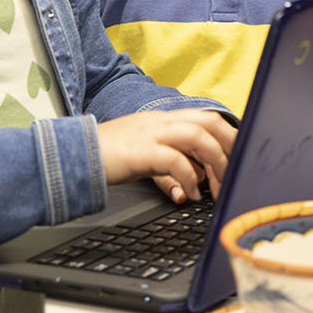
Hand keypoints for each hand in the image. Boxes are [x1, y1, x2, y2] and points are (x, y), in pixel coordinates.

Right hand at [96, 109, 235, 202]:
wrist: (72, 156)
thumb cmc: (109, 158)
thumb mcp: (147, 156)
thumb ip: (173, 162)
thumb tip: (197, 181)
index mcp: (164, 119)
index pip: (207, 117)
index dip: (229, 135)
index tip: (241, 156)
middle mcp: (161, 121)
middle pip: (209, 122)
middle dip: (230, 146)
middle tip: (237, 173)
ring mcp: (151, 133)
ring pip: (198, 137)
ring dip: (215, 164)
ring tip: (218, 188)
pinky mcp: (141, 151)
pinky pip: (175, 160)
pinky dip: (189, 178)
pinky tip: (191, 195)